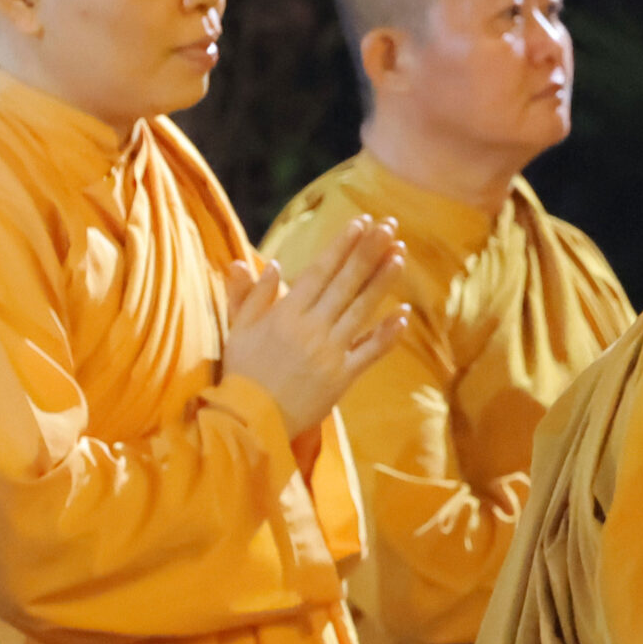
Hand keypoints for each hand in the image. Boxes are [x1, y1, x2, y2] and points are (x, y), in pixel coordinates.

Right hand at [222, 215, 410, 439]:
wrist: (249, 421)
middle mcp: (311, 328)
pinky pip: (371, 351)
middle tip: (389, 225)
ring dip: (383, 280)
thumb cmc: (242, 373)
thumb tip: (263, 263)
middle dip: (369, 251)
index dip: (341, 245)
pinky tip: (405, 312)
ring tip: (400, 254)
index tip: (360, 222)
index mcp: (285, 314)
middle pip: (346, 283)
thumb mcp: (238, 330)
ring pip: (362, 310)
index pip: (319, 271)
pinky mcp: (343, 376)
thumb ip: (250, 296)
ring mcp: (330, 352)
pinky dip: (388, 332)